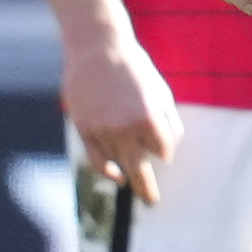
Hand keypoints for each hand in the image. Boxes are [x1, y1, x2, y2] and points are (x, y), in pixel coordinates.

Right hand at [65, 24, 181, 203]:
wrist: (98, 49)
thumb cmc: (135, 70)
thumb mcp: (161, 92)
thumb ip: (167, 122)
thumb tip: (167, 149)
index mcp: (149, 119)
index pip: (163, 151)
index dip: (164, 149)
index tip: (163, 148)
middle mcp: (125, 128)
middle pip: (140, 169)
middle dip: (147, 188)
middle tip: (152, 202)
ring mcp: (102, 130)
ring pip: (118, 164)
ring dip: (128, 177)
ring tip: (134, 187)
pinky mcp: (84, 128)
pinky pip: (96, 158)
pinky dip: (106, 169)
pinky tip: (116, 175)